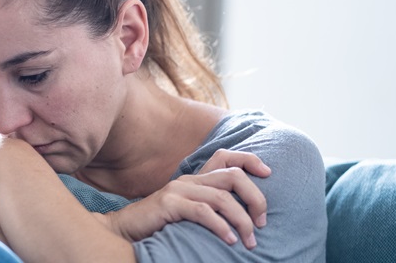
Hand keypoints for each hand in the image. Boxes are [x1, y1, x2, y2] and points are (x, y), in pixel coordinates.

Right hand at [101, 149, 269, 249]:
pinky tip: (229, 240)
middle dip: (255, 197)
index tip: (270, 173)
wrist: (124, 229)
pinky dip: (220, 226)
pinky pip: (202, 212)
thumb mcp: (187, 212)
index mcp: (195, 178)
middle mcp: (189, 180)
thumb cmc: (159, 225)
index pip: (226, 156)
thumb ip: (208, 207)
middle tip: (262, 221)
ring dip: (241, 220)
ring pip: (222, 197)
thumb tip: (242, 216)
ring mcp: (178, 190)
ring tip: (250, 240)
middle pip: (233, 176)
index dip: (250, 159)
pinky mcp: (169, 204)